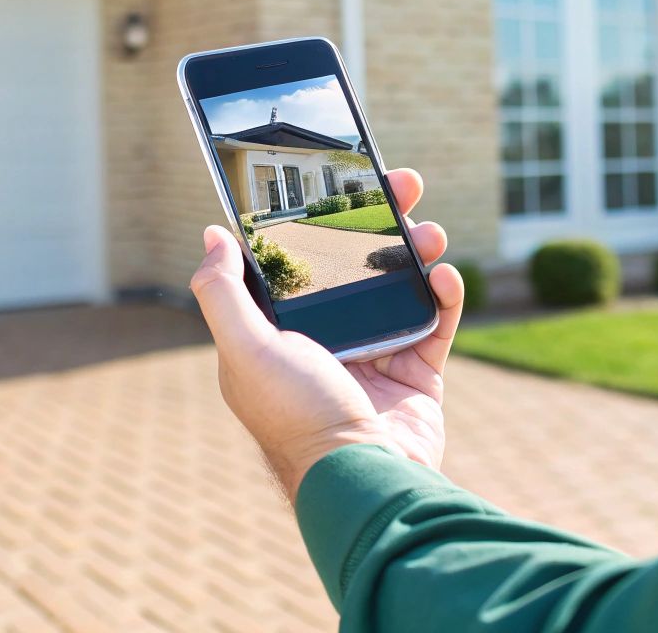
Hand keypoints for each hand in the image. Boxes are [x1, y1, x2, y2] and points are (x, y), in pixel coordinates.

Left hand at [188, 168, 463, 499]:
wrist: (364, 477)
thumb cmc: (297, 416)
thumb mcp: (246, 350)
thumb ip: (223, 293)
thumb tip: (212, 237)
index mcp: (280, 330)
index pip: (296, 258)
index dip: (314, 216)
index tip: (335, 180)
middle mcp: (326, 337)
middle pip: (354, 260)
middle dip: (379, 217)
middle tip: (401, 183)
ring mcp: (374, 353)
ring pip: (398, 283)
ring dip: (415, 249)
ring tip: (428, 229)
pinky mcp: (415, 372)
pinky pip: (434, 320)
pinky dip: (444, 294)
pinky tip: (445, 274)